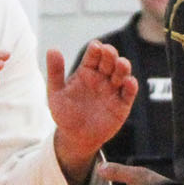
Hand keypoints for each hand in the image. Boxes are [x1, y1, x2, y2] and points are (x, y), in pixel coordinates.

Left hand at [50, 42, 136, 184]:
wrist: (76, 138)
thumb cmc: (65, 114)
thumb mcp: (56, 93)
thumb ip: (55, 72)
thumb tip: (52, 49)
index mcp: (86, 71)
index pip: (94, 54)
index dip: (96, 48)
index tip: (95, 47)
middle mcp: (102, 77)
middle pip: (110, 60)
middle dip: (111, 54)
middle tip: (108, 52)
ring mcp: (113, 90)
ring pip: (122, 73)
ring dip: (123, 66)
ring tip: (121, 64)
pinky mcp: (122, 104)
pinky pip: (129, 93)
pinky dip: (131, 86)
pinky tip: (129, 82)